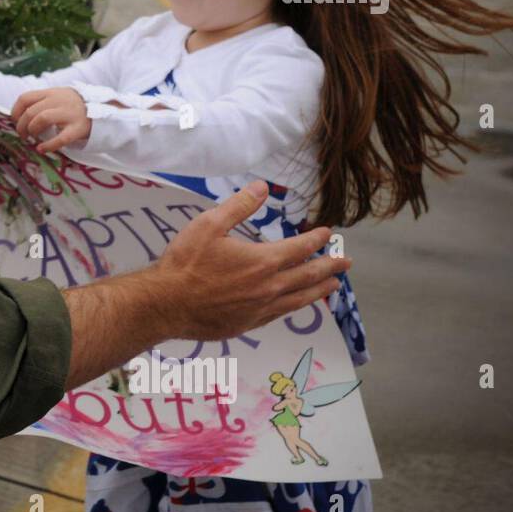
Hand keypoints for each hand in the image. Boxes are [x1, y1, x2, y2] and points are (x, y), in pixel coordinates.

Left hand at [11, 87, 90, 153]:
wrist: (103, 109)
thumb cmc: (73, 107)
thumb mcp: (58, 97)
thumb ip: (41, 103)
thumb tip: (19, 117)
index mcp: (51, 93)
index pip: (25, 98)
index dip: (15, 111)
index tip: (15, 121)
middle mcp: (59, 100)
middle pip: (31, 112)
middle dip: (22, 126)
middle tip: (23, 135)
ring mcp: (69, 113)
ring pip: (42, 119)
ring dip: (32, 131)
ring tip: (32, 139)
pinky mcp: (78, 128)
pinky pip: (60, 138)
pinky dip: (48, 145)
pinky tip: (42, 149)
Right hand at [61, 181, 351, 387]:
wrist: (166, 304)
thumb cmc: (186, 262)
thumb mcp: (209, 224)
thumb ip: (239, 206)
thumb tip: (262, 187)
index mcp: (263, 261)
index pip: (299, 249)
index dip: (316, 239)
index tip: (327, 232)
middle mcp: (269, 288)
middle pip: (308, 276)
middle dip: (329, 267)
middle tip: (346, 263)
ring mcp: (260, 309)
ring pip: (299, 299)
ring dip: (319, 290)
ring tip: (334, 287)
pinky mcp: (248, 324)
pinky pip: (280, 314)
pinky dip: (295, 306)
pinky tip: (296, 304)